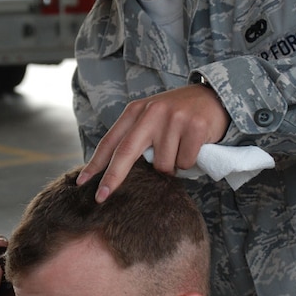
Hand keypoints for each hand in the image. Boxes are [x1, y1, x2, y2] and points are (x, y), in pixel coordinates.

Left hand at [77, 85, 229, 200]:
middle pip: (127, 152)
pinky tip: (193, 146)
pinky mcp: (194, 126)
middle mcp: (152, 112)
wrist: (213, 98)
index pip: (111, 141)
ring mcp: (174, 118)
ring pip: (162, 164)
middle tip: (101, 197)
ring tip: (178, 149)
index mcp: (136, 110)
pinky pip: (184, 162)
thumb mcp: (151, 118)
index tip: (82, 182)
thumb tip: (113, 172)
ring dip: (170, 167)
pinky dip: (188, 162)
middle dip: (112, 178)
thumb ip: (134, 138)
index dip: (95, 164)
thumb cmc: (177, 115)